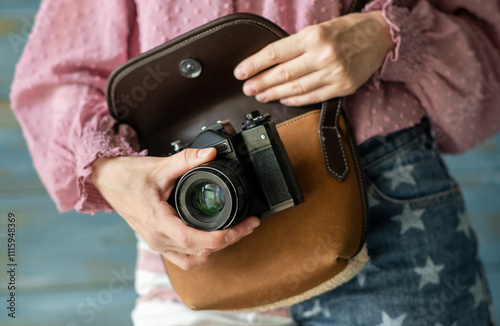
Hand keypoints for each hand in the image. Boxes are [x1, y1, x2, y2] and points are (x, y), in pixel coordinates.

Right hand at [90, 148, 259, 269]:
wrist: (106, 181)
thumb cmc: (128, 176)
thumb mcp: (160, 166)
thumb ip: (187, 159)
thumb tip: (211, 154)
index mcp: (157, 221)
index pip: (193, 239)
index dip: (221, 237)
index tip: (241, 227)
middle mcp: (157, 238)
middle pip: (199, 252)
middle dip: (228, 241)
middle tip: (248, 225)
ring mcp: (156, 243)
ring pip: (192, 259)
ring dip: (215, 250)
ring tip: (235, 233)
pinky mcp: (157, 242)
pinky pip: (182, 258)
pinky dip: (200, 253)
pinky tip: (212, 240)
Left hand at [234, 11, 395, 105]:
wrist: (380, 37)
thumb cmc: (347, 30)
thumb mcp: (319, 28)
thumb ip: (296, 45)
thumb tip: (270, 61)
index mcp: (314, 36)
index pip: (276, 53)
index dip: (254, 64)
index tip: (240, 72)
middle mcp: (323, 56)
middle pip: (283, 74)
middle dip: (261, 83)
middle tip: (247, 88)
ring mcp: (334, 74)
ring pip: (296, 88)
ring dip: (274, 94)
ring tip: (261, 95)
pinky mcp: (342, 88)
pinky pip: (313, 97)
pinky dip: (295, 99)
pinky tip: (283, 99)